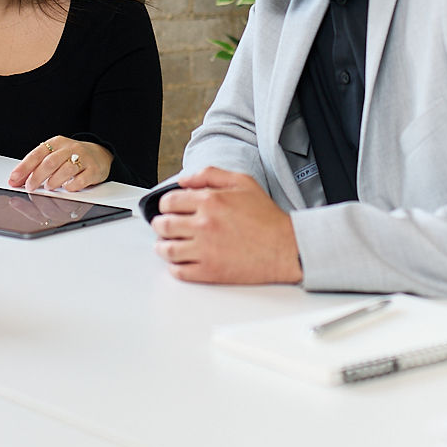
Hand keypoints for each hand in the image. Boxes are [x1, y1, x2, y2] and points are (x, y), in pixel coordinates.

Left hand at [10, 137, 111, 191]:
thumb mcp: (55, 155)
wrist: (100, 154)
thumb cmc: (72, 156)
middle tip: (29, 187)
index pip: (37, 154)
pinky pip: (81, 179)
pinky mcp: (93, 170)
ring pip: (65, 170)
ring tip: (48, 188)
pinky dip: (71, 186)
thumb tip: (16, 180)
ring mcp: (83, 158)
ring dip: (53, 181)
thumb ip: (37, 166)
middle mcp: (70, 148)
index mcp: (57, 143)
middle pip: (50, 162)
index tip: (14, 179)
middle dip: (36, 177)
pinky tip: (66, 188)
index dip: (24, 167)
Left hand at [151, 167, 302, 284]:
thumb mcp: (242, 182)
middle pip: (164, 225)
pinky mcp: (209, 271)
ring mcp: (205, 250)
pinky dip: (174, 267)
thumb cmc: (266, 217)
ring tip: (168, 245)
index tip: (169, 209)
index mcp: (210, 200)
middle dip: (160, 225)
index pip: (169, 201)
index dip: (165, 205)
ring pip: (167, 249)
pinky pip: (178, 271)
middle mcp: (204, 224)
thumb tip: (183, 180)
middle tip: (165, 227)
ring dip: (163, 247)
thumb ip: (210, 175)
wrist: (285, 247)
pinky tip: (181, 261)